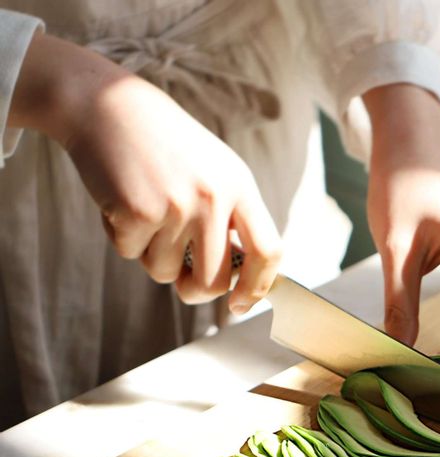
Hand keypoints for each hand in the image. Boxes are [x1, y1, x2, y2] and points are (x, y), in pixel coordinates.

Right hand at [10, 32, 280, 312]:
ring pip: (165, 272)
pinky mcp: (136, 212)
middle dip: (195, 291)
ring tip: (146, 213)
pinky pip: (131, 255)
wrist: (107, 105)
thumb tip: (240, 281)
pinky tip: (121, 202)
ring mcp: (176, 205)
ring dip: (151, 256)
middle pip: (214, 281)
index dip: (257, 288)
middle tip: (183, 281)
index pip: (268, 251)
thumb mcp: (215, 172)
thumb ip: (232, 220)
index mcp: (240, 187)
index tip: (240, 306)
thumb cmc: (165, 147)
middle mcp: (213, 198)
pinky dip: (122, 238)